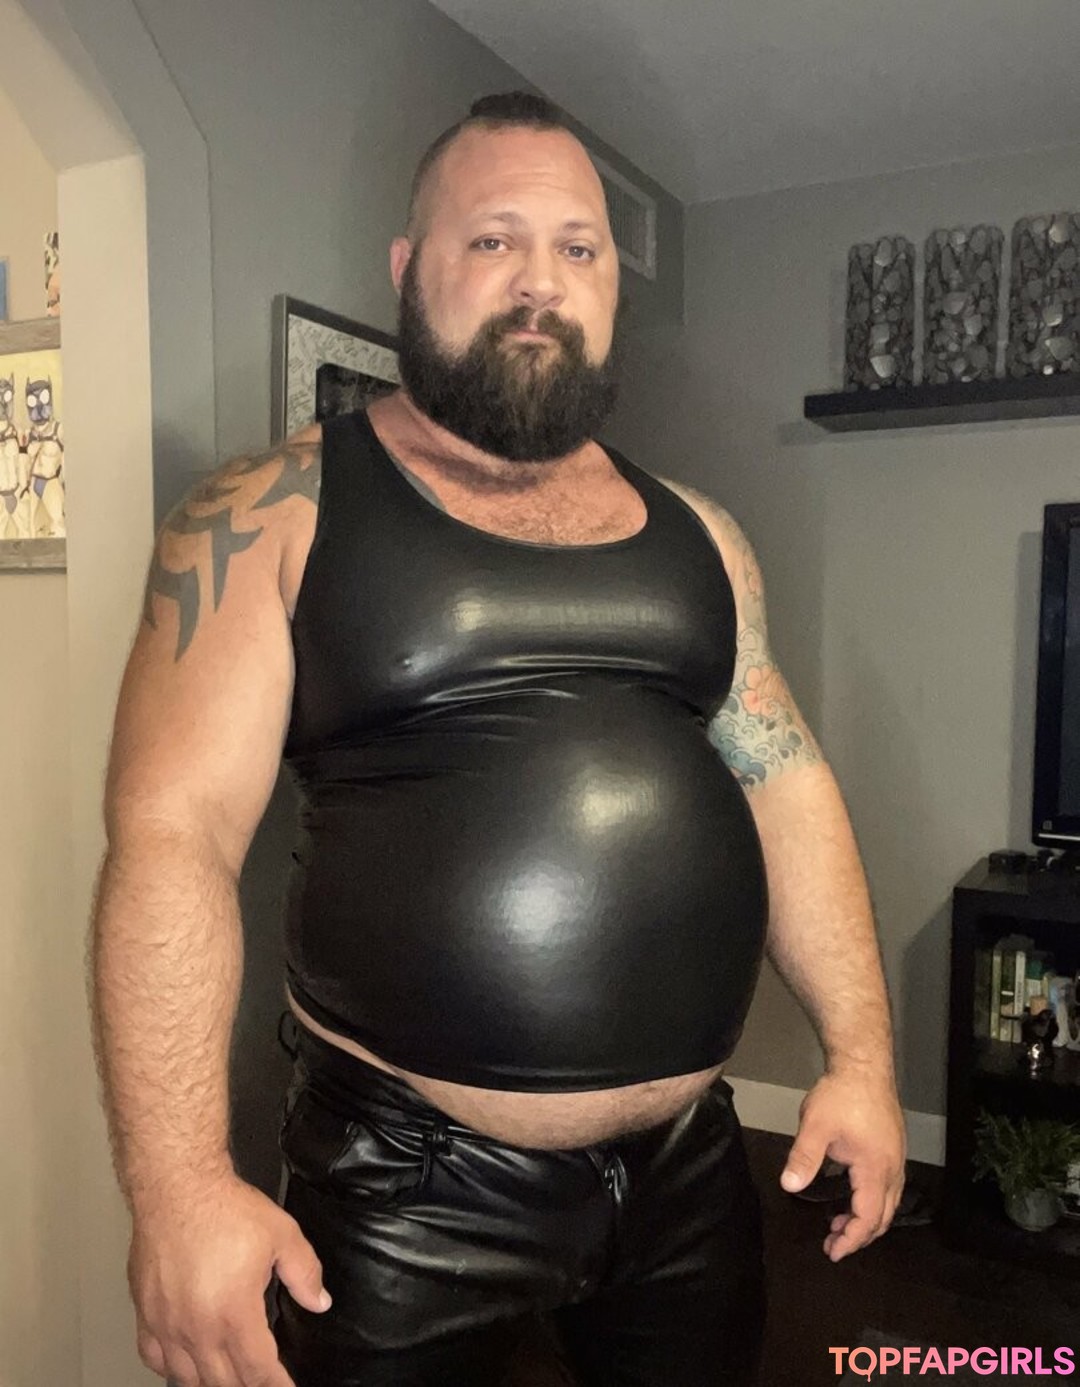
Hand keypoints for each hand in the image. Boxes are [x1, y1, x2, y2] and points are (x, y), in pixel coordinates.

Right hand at [129, 1172, 330, 1385]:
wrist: (177, 1188)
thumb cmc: (225, 1208)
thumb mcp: (282, 1235)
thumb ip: (304, 1273)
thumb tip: (319, 1301)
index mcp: (234, 1314)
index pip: (258, 1371)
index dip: (275, 1386)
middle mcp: (198, 1328)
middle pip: (223, 1381)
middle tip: (260, 1382)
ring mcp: (167, 1324)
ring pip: (187, 1377)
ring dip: (211, 1381)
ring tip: (228, 1378)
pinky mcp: (145, 1312)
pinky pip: (154, 1357)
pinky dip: (171, 1368)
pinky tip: (184, 1364)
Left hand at [780, 1068, 905, 1260]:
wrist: (864, 1065)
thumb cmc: (840, 1095)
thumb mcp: (815, 1126)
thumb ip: (804, 1158)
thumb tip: (788, 1187)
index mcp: (876, 1170)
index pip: (868, 1218)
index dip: (851, 1240)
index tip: (832, 1252)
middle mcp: (893, 1169)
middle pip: (883, 1217)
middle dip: (859, 1235)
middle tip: (832, 1243)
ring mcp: (896, 1158)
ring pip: (889, 1203)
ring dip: (866, 1219)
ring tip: (838, 1224)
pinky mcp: (894, 1147)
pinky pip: (889, 1187)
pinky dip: (872, 1201)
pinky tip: (852, 1194)